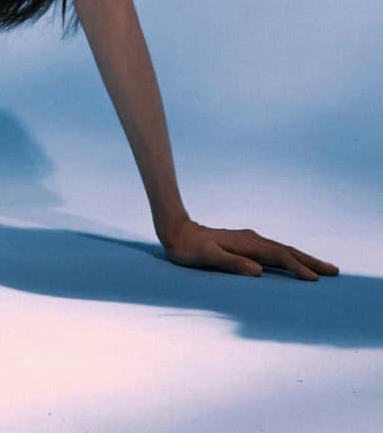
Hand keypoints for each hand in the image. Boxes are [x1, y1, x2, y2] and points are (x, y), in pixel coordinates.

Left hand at [158, 215, 338, 279]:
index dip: (297, 267)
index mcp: (247, 244)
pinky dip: (290, 258)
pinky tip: (293, 263)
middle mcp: (252, 240)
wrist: (177, 232)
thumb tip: (258, 271)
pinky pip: (275, 252)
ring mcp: (250, 241)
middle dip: (310, 261)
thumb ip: (231, 263)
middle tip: (334, 271)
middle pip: (287, 250)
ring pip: (282, 250)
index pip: (279, 256)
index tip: (315, 279)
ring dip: (302, 259)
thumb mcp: (207, 257)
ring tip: (321, 268)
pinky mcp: (247, 244)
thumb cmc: (190, 249)